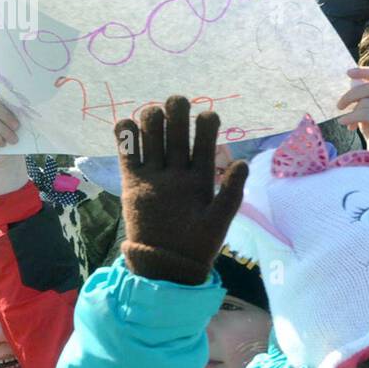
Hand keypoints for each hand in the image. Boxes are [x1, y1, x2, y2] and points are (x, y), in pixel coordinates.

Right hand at [113, 97, 247, 284]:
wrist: (167, 265)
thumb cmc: (198, 245)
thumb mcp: (218, 221)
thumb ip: (231, 193)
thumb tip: (243, 162)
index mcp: (202, 176)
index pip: (205, 143)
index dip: (206, 126)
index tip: (208, 116)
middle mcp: (179, 170)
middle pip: (177, 134)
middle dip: (177, 114)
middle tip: (177, 102)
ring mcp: (156, 174)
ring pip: (153, 138)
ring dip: (153, 121)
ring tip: (154, 114)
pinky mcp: (134, 181)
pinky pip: (128, 154)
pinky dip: (125, 137)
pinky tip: (126, 125)